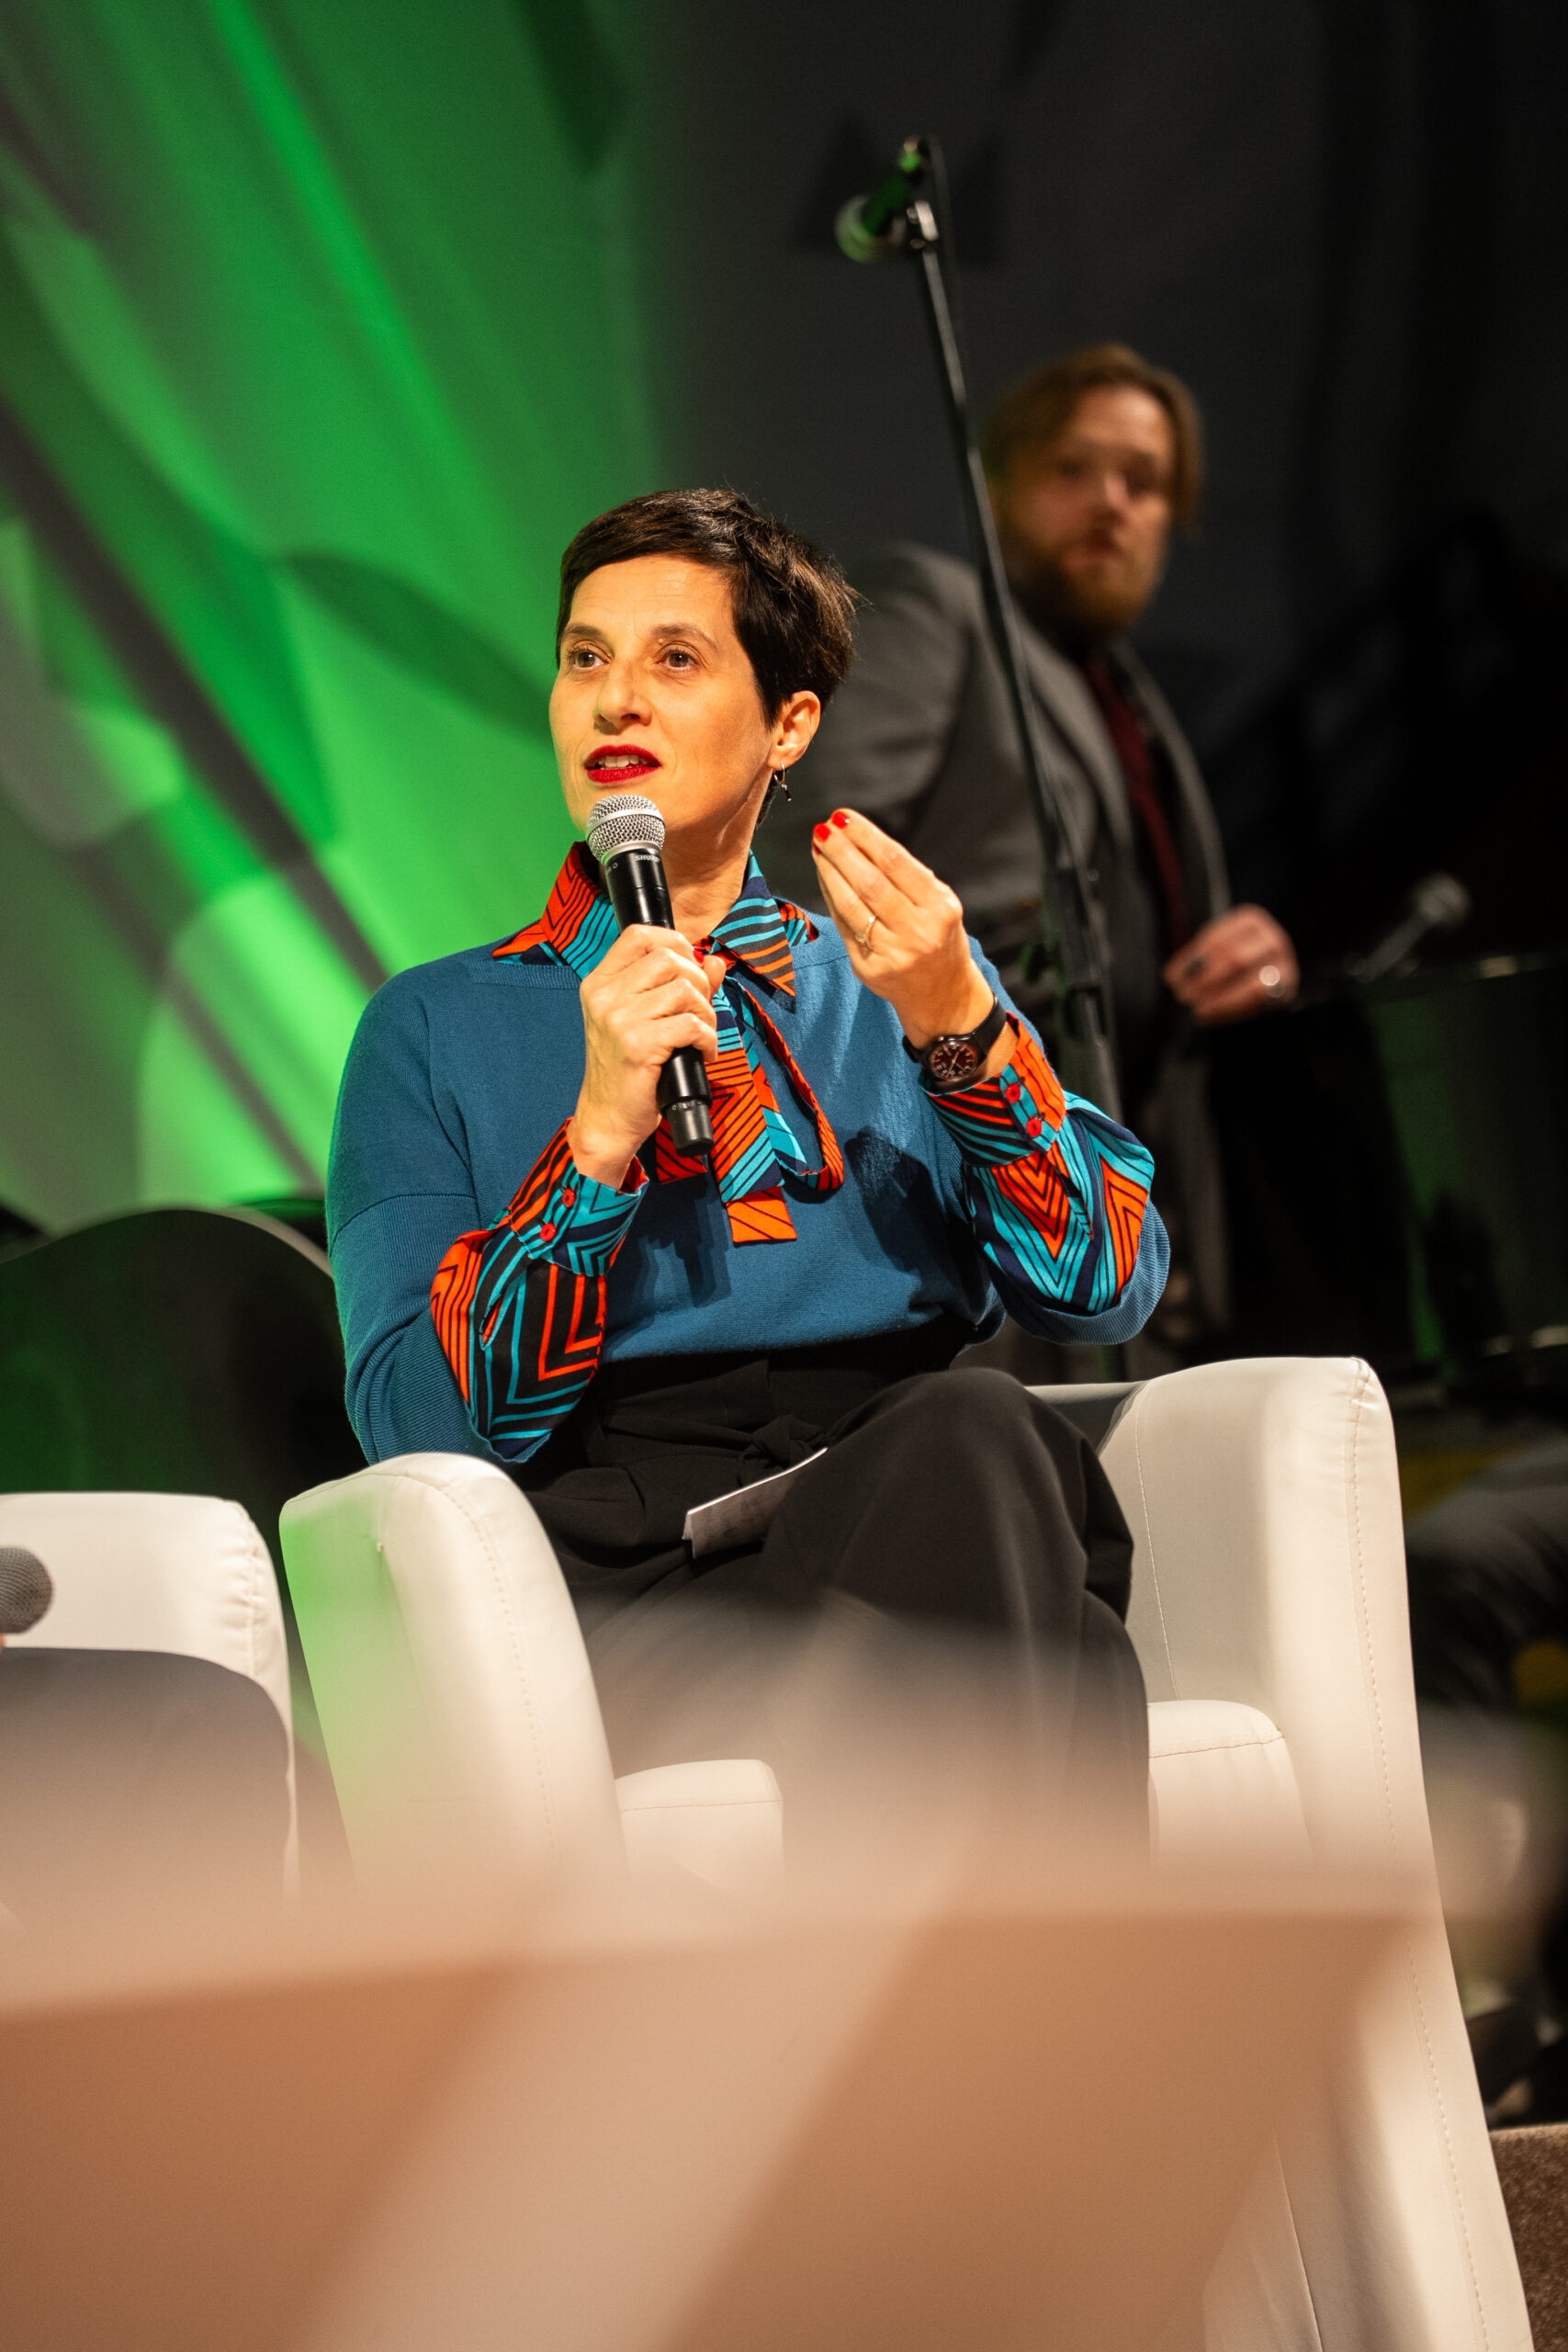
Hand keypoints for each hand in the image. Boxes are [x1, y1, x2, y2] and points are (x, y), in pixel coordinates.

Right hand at [568, 926, 724, 1185]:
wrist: (607, 1119)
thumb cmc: (627, 1071)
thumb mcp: (644, 1021)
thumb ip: (679, 987)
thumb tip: (715, 961)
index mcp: (599, 984)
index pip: (639, 935)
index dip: (674, 942)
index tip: (689, 966)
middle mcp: (604, 996)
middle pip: (669, 957)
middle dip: (698, 982)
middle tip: (700, 1012)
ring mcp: (618, 1020)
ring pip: (685, 990)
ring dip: (705, 1014)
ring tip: (700, 1036)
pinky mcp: (638, 1045)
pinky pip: (691, 1024)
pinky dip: (707, 1039)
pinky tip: (701, 1053)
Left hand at [811, 809, 1001, 1063]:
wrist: (943, 996)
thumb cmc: (939, 938)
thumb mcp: (940, 904)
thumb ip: (908, 876)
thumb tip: (861, 838)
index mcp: (940, 908)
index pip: (897, 863)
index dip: (866, 837)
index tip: (843, 817)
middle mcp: (917, 932)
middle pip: (870, 883)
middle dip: (842, 851)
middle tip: (822, 829)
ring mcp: (892, 954)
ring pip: (851, 905)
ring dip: (830, 872)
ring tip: (818, 848)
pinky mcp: (869, 970)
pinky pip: (844, 926)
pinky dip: (831, 897)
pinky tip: (824, 877)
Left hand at [1164, 905, 1297, 1024]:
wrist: (1265, 978)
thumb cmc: (1232, 964)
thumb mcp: (1214, 952)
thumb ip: (1197, 959)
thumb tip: (1173, 976)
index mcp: (1249, 921)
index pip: (1216, 939)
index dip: (1192, 961)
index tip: (1171, 978)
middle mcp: (1271, 938)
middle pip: (1234, 959)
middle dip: (1204, 981)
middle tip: (1181, 996)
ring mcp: (1283, 964)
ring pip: (1250, 983)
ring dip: (1218, 998)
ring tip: (1195, 1009)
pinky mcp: (1285, 989)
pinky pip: (1258, 1001)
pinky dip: (1230, 1008)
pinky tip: (1209, 1015)